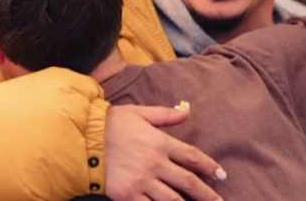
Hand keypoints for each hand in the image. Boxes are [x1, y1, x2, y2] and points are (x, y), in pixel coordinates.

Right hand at [105, 104, 224, 200]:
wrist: (83, 139)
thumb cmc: (110, 124)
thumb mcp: (139, 113)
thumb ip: (164, 115)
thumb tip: (187, 112)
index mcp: (159, 142)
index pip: (192, 156)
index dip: (210, 166)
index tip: (222, 175)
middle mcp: (155, 163)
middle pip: (188, 182)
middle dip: (207, 194)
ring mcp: (142, 181)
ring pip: (173, 199)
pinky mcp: (128, 195)